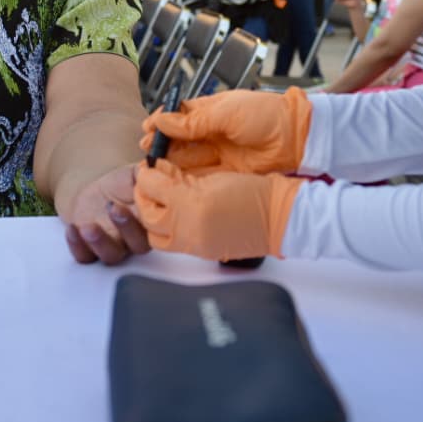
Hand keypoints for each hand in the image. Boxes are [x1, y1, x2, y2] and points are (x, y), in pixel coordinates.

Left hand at [60, 164, 150, 265]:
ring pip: (111, 255)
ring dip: (100, 242)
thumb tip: (153, 171)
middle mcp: (135, 239)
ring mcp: (113, 246)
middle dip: (127, 228)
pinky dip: (77, 246)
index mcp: (151, 221)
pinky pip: (85, 256)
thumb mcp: (136, 174)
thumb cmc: (122, 185)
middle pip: (138, 244)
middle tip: (114, 208)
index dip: (154, 220)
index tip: (142, 202)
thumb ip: (148, 174)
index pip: (160, 228)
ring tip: (88, 227)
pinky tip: (73, 229)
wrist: (98, 194)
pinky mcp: (90, 250)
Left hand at [135, 161, 301, 261]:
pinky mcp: (202, 253)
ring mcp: (194, 245)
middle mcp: (189, 228)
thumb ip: (183, 177)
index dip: (147, 175)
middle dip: (143, 198)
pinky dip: (167, 231)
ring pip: (155, 236)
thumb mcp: (215, 176)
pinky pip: (172, 245)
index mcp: (192, 203)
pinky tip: (175, 216)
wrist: (279, 217)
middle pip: (147, 216)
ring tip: (159, 203)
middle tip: (148, 184)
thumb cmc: (255, 192)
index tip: (148, 167)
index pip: (152, 188)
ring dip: (152, 218)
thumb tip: (161, 174)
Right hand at [140, 86, 311, 174]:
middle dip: (161, 143)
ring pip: (187, 157)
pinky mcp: (226, 172)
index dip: (162, 122)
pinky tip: (170, 178)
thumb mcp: (226, 114)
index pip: (179, 115)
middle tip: (145, 150)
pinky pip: (200, 174)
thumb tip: (162, 121)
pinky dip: (185, 176)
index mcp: (212, 110)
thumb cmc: (264, 116)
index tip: (146, 129)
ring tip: (152, 165)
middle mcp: (212, 131)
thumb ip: (193, 121)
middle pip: (180, 139)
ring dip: (170, 161)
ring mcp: (218, 152)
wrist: (296, 137)